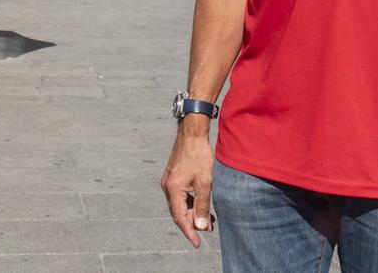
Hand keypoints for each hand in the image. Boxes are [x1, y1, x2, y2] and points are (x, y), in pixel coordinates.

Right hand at [161, 127, 215, 247]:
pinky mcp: (174, 177)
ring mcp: (169, 181)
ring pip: (181, 204)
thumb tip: (201, 226)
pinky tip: (202, 205)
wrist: (192, 133)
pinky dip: (191, 203)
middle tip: (208, 230)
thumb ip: (203, 205)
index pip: (179, 217)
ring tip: (209, 220)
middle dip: (193, 223)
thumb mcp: (205, 182)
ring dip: (193, 213)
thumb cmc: (199, 155)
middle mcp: (167, 187)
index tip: (197, 243)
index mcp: (173, 189)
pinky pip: (181, 196)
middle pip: (179, 212)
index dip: (189, 231)